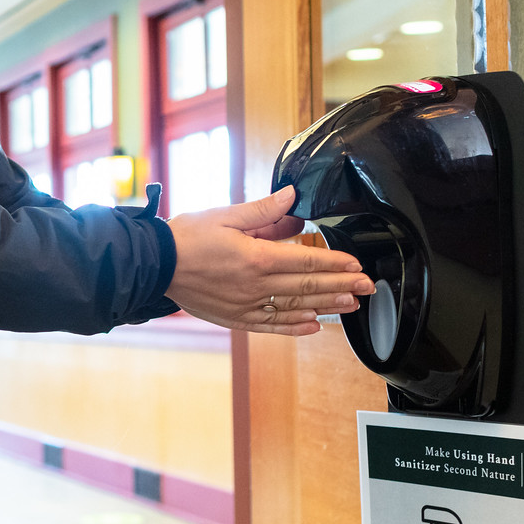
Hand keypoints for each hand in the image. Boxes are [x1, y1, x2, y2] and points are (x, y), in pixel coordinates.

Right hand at [165, 185, 373, 335]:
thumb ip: (263, 211)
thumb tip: (292, 197)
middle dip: (341, 286)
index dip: (334, 263)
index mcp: (255, 257)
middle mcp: (255, 286)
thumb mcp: (225, 215)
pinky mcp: (235, 318)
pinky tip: (313, 326)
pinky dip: (294, 327)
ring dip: (326, 307)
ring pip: (294, 308)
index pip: (306, 261)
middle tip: (367, 288)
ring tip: (350, 306)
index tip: (356, 265)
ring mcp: (246, 305)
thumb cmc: (187, 237)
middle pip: (307, 287)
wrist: (155, 265)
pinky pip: (271, 325)